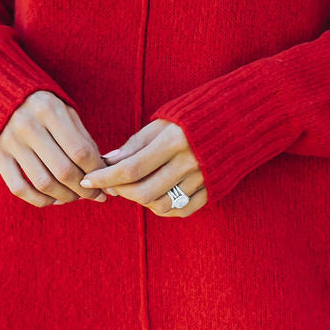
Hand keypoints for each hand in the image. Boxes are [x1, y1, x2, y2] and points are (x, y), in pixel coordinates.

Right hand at [0, 90, 109, 206]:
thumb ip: (83, 139)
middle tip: (95, 196)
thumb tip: (102, 172)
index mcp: (49, 110)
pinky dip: (40, 200)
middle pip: (64, 171)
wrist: (1, 95)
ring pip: (44, 183)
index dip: (96, 172)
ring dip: (65, 197)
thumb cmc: (44, 108)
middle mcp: (28, 125)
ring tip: (76, 197)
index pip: (80, 152)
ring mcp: (10, 142)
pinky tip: (53, 199)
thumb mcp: (66, 111)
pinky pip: (19, 188)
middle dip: (84, 189)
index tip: (105, 182)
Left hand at [79, 119, 206, 216]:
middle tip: (110, 184)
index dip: (104, 176)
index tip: (88, 179)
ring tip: (134, 187)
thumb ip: (135, 144)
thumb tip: (107, 162)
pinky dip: (163, 208)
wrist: (240, 121)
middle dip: (120, 191)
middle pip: (143, 192)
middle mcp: (188, 163)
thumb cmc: (194, 118)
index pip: (130, 168)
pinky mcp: (212, 191)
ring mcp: (202, 180)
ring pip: (160, 205)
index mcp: (173, 141)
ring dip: (140, 201)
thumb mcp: (163, 122)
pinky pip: (181, 210)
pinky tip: (156, 196)